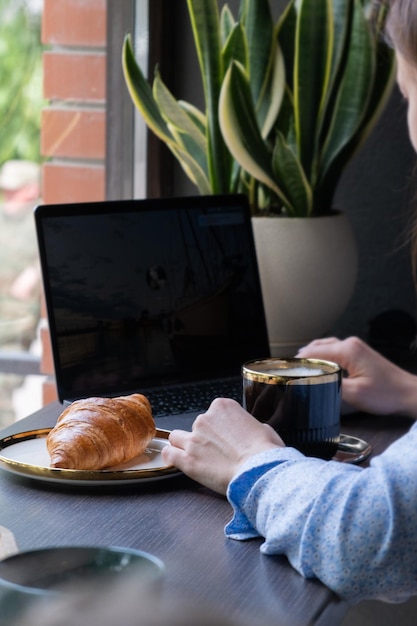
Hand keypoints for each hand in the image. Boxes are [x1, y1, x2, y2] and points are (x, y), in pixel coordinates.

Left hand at [161, 398, 283, 493]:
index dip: (220, 428)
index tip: (227, 438)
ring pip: (178, 438)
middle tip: (218, 453)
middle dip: (205, 438)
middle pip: (198, 426)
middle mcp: (205, 419)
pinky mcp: (187, 460)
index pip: (214, 413)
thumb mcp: (264, 429)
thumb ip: (248, 426)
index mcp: (223, 407)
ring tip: (198, 458)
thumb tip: (249, 432)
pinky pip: (170, 454)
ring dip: (185, 445)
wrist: (259, 471)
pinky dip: (171, 457)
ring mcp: (194, 439)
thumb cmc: (266, 452)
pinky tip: (176, 461)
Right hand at [298, 336, 416, 417]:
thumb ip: (331, 385)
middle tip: (290, 370)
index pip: (314, 352)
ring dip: (313, 355)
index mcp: (347, 350)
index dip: (298, 360)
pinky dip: (324, 355)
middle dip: (303, 356)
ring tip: (300, 367)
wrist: (408, 393)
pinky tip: (319, 365)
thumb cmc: (386, 394)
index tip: (285, 369)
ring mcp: (356, 346)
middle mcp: (350, 344)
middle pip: (318, 346)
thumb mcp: (354, 394)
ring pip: (326, 346)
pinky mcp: (359, 352)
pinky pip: (335, 350)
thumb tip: (311, 382)